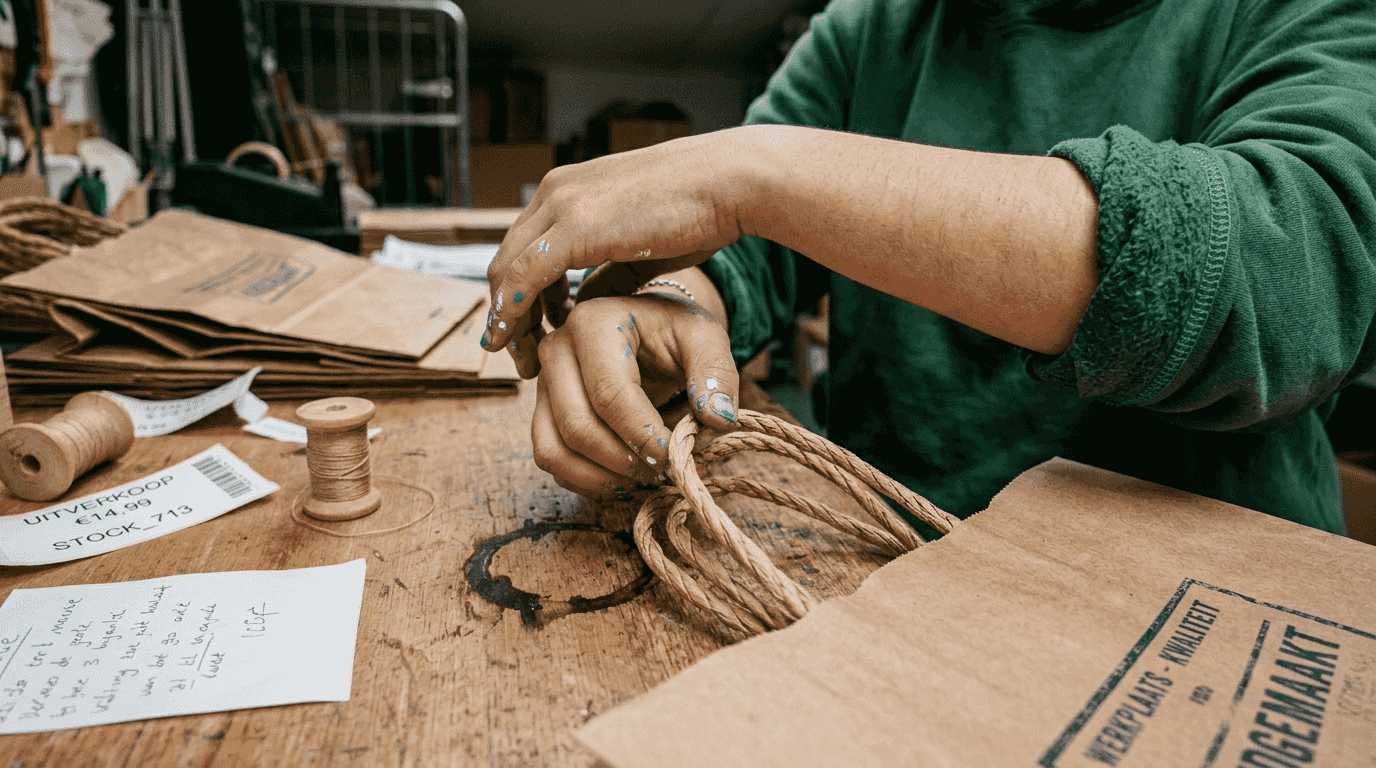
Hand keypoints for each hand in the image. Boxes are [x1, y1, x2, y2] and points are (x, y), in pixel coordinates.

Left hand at [481, 132, 746, 364]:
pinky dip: (512, 312)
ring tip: (523, 360)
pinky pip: (523, 277)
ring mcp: (561, 206)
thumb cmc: (699, 211)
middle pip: (506, 261)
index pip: (522, 249)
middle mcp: (555, 192)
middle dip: (507, 313)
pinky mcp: (574, 227)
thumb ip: (607, 272)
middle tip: (521, 356)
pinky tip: (517, 341)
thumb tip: (582, 303)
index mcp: (569, 190)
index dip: (519, 295)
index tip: (533, 333)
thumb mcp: (639, 246)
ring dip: (507, 321)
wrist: (729, 182)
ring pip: (506, 272)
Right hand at [532, 292, 738, 499]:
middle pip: (578, 426)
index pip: (610, 394)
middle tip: (662, 471)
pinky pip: (550, 459)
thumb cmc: (674, 331)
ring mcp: (542, 382)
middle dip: (623, 461)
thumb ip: (716, 373)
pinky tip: (621, 478)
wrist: (647, 328)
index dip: (642, 435)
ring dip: (600, 478)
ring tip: (642, 478)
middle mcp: (556, 349)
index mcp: (594, 323)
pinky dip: (584, 480)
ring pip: (553, 450)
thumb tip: (719, 419)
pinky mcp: (541, 410)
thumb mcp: (705, 338)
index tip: (673, 457)